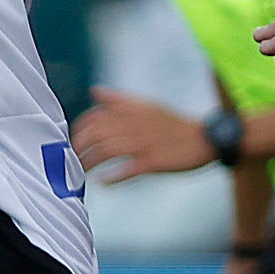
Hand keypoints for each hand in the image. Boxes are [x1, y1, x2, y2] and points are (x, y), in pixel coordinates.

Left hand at [71, 89, 216, 178]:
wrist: (204, 139)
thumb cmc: (172, 124)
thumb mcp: (145, 106)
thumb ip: (118, 100)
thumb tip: (94, 91)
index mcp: (131, 110)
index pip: (94, 117)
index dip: (78, 131)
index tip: (71, 143)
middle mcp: (134, 124)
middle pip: (96, 135)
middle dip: (78, 149)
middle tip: (70, 162)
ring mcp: (144, 143)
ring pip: (107, 151)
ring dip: (89, 163)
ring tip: (80, 174)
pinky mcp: (154, 161)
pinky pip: (128, 170)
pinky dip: (113, 177)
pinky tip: (103, 182)